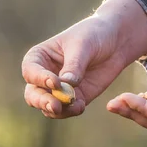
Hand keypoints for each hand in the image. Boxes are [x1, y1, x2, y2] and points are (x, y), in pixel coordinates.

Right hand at [21, 0, 146, 118]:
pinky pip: (66, 111)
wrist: (115, 42)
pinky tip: (81, 106)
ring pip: (47, 107)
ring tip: (75, 105)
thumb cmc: (93, 35)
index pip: (30, 72)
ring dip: (58, 110)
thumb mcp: (83, 45)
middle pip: (33, 94)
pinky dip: (71, 111)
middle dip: (43, 102)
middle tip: (55, 106)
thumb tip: (66, 85)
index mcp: (39, 58)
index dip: (39, 79)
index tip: (56, 83)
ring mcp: (57, 90)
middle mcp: (43, 76)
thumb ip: (74, 65)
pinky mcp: (73, 99)